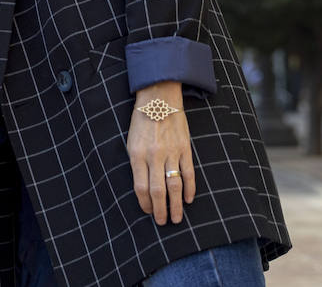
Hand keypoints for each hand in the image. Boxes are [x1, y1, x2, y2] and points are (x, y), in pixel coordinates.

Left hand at [127, 81, 194, 225]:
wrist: (159, 99)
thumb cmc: (142, 122)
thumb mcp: (131, 142)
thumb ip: (137, 164)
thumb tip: (143, 189)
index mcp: (137, 155)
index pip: (141, 188)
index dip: (144, 203)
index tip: (147, 212)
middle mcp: (154, 156)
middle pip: (158, 191)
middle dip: (160, 210)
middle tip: (162, 222)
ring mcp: (171, 153)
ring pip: (174, 186)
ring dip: (176, 205)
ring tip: (177, 218)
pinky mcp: (185, 148)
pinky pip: (188, 173)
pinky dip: (189, 189)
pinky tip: (188, 199)